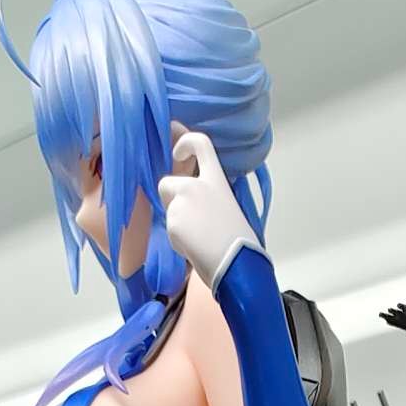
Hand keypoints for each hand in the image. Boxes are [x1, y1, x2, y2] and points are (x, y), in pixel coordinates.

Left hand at [158, 131, 261, 294]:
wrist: (235, 262)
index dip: (184, 142)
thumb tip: (193, 202)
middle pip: (167, 183)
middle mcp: (196, 185)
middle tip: (191, 222)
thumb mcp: (228, 206)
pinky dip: (177, 240)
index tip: (177, 152)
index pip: (201, 143)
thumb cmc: (238, 241)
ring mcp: (182, 202)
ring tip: (199, 238)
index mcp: (216, 179)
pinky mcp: (173, 221)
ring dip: (176, 223)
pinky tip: (194, 247)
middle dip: (170, 201)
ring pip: (167, 209)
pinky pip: (168, 229)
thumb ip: (209, 196)